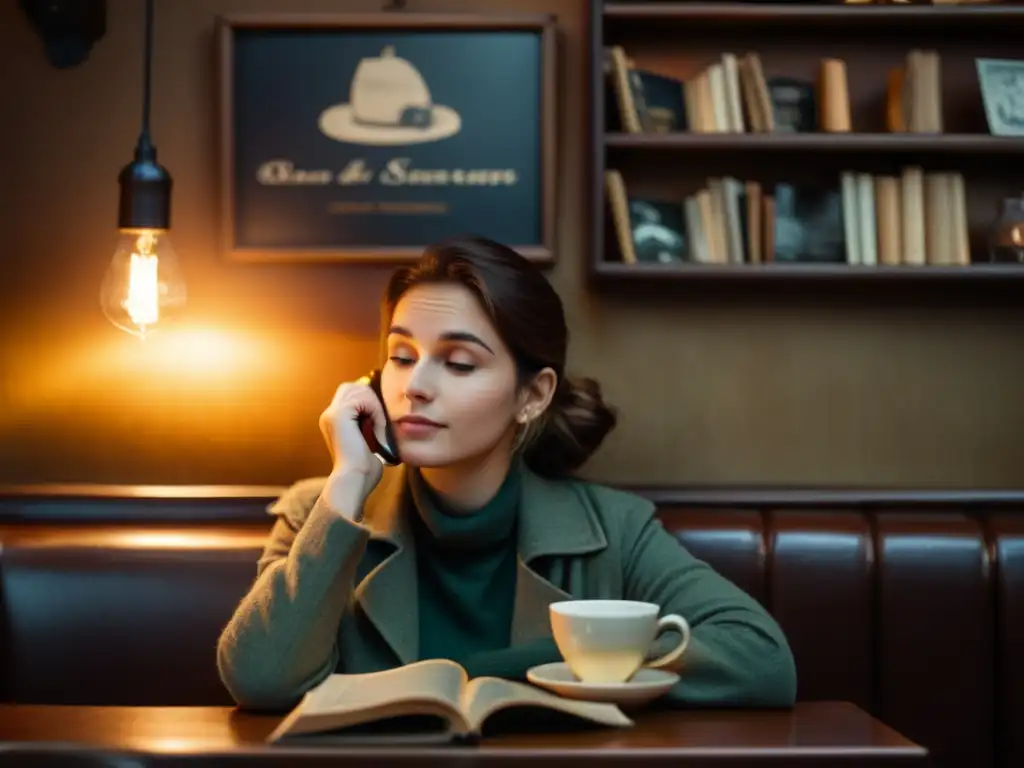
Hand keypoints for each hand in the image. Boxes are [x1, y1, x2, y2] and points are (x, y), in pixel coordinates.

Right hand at [318, 377, 387, 511]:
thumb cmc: (364, 469)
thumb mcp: (369, 441)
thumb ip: (371, 425)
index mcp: (334, 421)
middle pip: (354, 387)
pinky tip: (377, 427)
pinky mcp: (338, 415)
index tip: (381, 420)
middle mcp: (329, 415)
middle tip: (381, 422)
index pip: (352, 393)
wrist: (355, 480)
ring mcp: (331, 414)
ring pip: (359, 390)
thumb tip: (386, 416)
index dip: (370, 400)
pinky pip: (364, 398)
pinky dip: (375, 410)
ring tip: (379, 428)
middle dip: (372, 399)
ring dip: (375, 406)